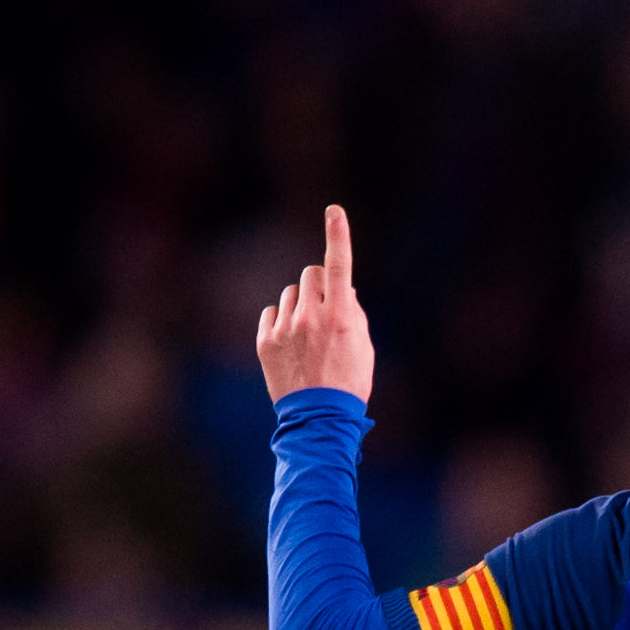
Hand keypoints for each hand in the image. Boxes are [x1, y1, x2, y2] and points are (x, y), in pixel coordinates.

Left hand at [256, 203, 376, 401]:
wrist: (319, 419)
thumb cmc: (349, 381)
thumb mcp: (363, 346)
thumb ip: (354, 311)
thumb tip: (343, 287)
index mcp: (341, 316)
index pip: (340, 265)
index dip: (339, 234)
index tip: (334, 211)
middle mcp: (311, 316)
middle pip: (312, 273)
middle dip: (320, 285)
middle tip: (326, 311)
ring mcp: (286, 328)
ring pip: (291, 293)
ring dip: (301, 305)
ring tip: (308, 337)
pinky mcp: (266, 341)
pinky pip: (272, 312)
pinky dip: (282, 322)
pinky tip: (291, 345)